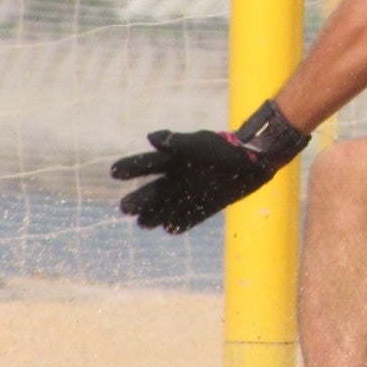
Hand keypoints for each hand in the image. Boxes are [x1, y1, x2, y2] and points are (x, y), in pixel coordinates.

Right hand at [112, 100, 310, 232]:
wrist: (254, 160)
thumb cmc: (225, 148)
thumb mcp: (200, 143)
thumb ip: (176, 142)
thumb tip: (151, 137)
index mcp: (174, 159)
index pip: (146, 164)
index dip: (130, 167)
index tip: (113, 171)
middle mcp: (179, 177)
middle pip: (154, 191)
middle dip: (139, 199)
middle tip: (123, 208)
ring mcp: (191, 193)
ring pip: (167, 207)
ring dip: (154, 215)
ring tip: (142, 223)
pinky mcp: (205, 206)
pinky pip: (189, 218)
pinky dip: (180, 223)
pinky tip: (170, 229)